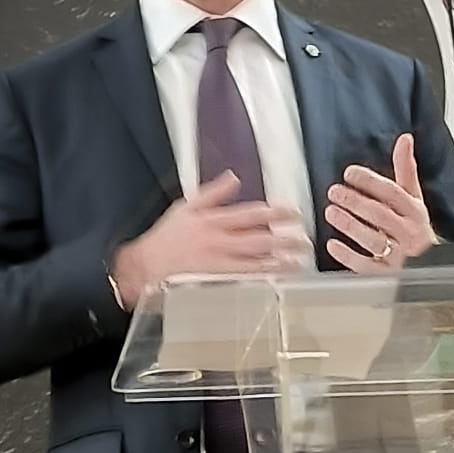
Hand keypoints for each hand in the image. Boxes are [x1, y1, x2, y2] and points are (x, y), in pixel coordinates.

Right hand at [111, 171, 308, 309]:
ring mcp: (219, 258)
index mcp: (213, 219)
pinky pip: (245, 274)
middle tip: (304, 236)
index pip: (250, 213)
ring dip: (279, 257)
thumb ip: (213, 192)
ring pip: (254, 257)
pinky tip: (279, 273)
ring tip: (299, 257)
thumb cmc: (168, 234)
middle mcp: (219, 239)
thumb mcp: (188, 205)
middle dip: (283, 237)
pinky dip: (263, 272)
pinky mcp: (218, 274)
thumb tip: (233, 178)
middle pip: (258, 236)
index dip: (274, 212)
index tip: (292, 211)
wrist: (149, 261)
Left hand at [324, 133, 436, 272]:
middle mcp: (408, 233)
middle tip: (334, 192)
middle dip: (356, 202)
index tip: (350, 173)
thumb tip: (405, 139)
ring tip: (331, 212)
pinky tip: (332, 244)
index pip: (393, 193)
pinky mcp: (386, 273)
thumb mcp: (413, 196)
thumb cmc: (414, 226)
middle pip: (381, 215)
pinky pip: (366, 266)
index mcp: (414, 211)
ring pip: (373, 239)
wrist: (429, 263)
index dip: (371, 182)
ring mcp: (397, 255)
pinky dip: (348, 256)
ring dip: (350, 225)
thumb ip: (405, 168)